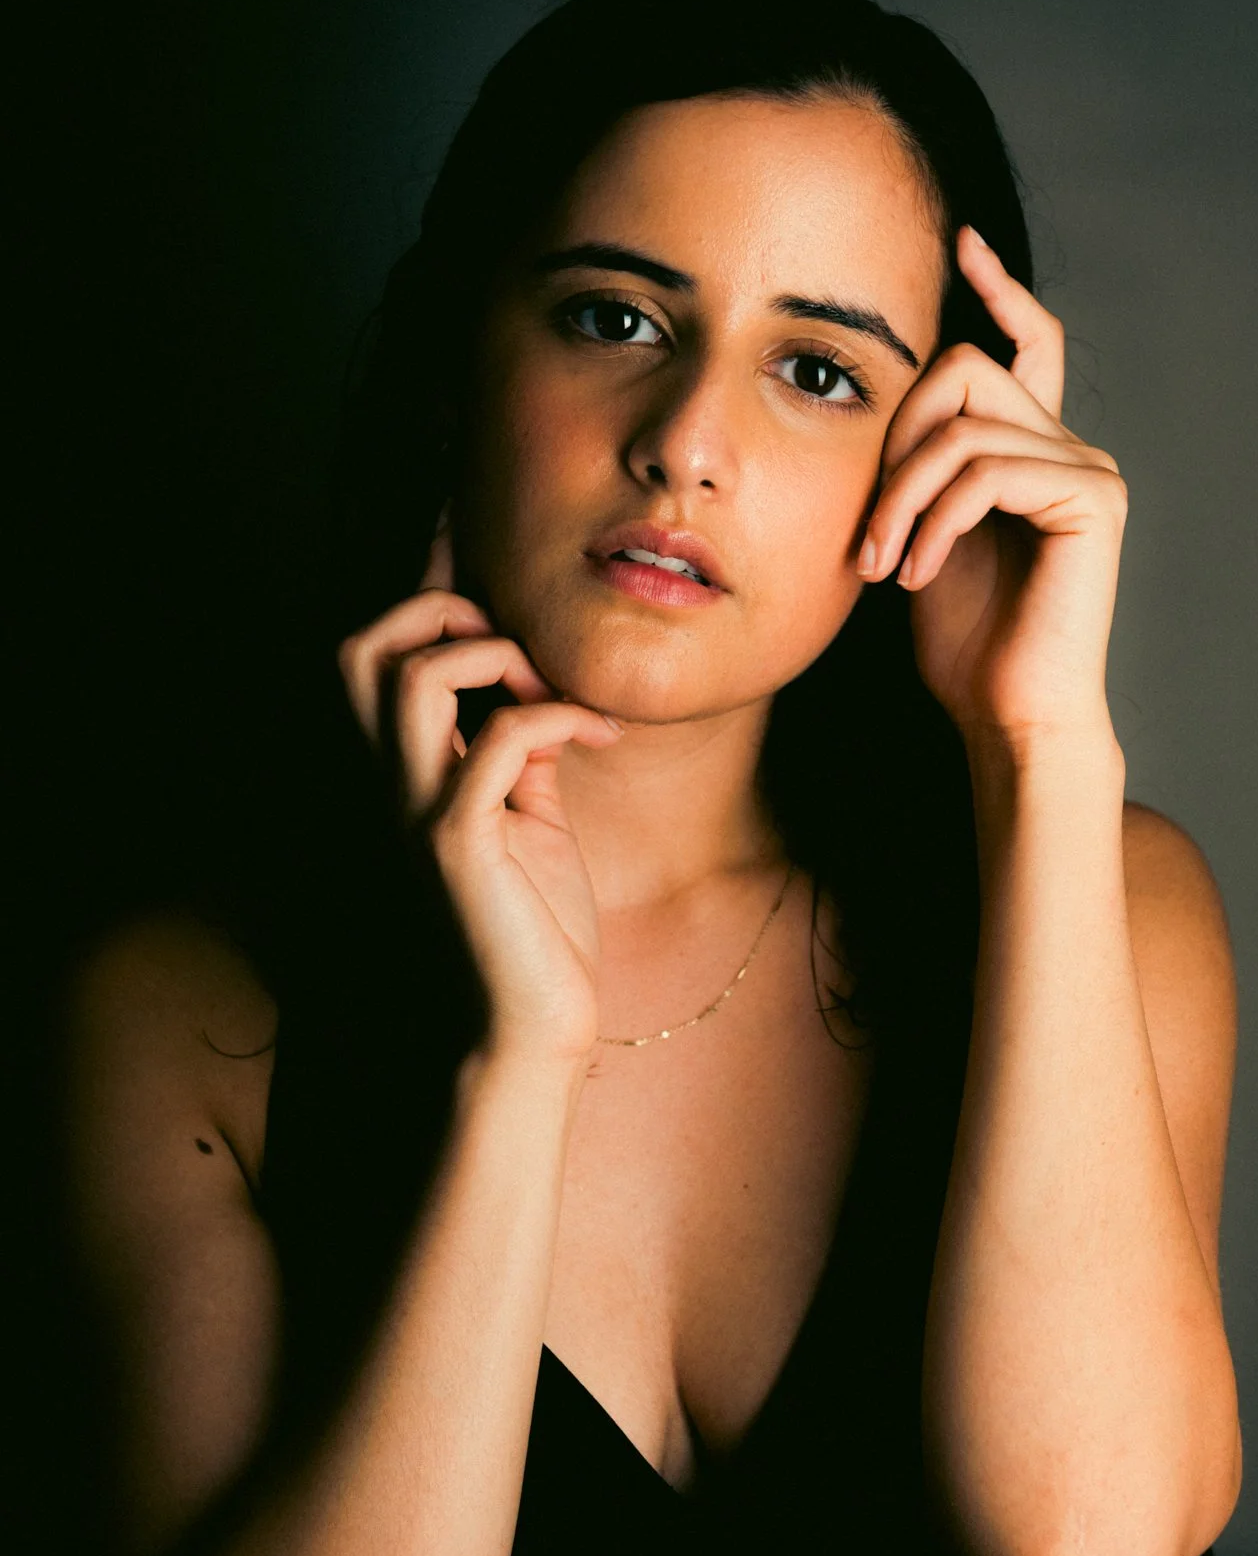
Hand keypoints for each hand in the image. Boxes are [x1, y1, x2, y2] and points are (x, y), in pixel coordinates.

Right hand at [337, 510, 623, 1061]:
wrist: (534, 1025)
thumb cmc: (535, 928)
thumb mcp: (527, 819)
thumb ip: (515, 753)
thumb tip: (531, 695)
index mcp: (407, 773)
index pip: (380, 651)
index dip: (420, 579)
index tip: (474, 530)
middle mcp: (396, 786)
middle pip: (362, 645)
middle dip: (438, 611)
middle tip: (514, 644)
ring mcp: (421, 813)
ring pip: (408, 677)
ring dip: (487, 656)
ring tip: (546, 688)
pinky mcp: (462, 847)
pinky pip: (498, 740)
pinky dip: (553, 718)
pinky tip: (598, 740)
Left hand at [857, 226, 1126, 750]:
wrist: (1008, 717)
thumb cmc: (964, 646)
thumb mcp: (917, 539)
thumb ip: (915, 471)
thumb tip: (876, 404)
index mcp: (1032, 450)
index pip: (1026, 341)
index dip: (998, 287)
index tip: (961, 242)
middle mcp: (1069, 448)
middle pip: (966, 369)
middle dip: (895, 440)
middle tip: (867, 530)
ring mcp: (1088, 469)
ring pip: (964, 426)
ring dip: (901, 497)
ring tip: (882, 564)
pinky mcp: (1092, 500)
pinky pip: (986, 470)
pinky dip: (934, 520)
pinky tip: (915, 575)